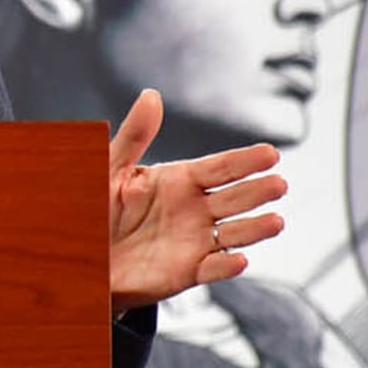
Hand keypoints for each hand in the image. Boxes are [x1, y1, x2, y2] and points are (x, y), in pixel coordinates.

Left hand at [107, 89, 287, 307]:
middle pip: (234, 198)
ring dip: (255, 228)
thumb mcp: (112, 168)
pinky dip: (226, 266)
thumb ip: (134, 135)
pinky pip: (212, 268)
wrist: (88, 255)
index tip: (270, 154)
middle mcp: (195, 209)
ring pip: (233, 232)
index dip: (245, 161)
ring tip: (276, 221)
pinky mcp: (187, 271)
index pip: (220, 167)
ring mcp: (195, 240)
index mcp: (180, 180)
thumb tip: (151, 95)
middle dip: (257, 191)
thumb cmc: (99, 207)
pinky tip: (240, 259)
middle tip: (279, 184)